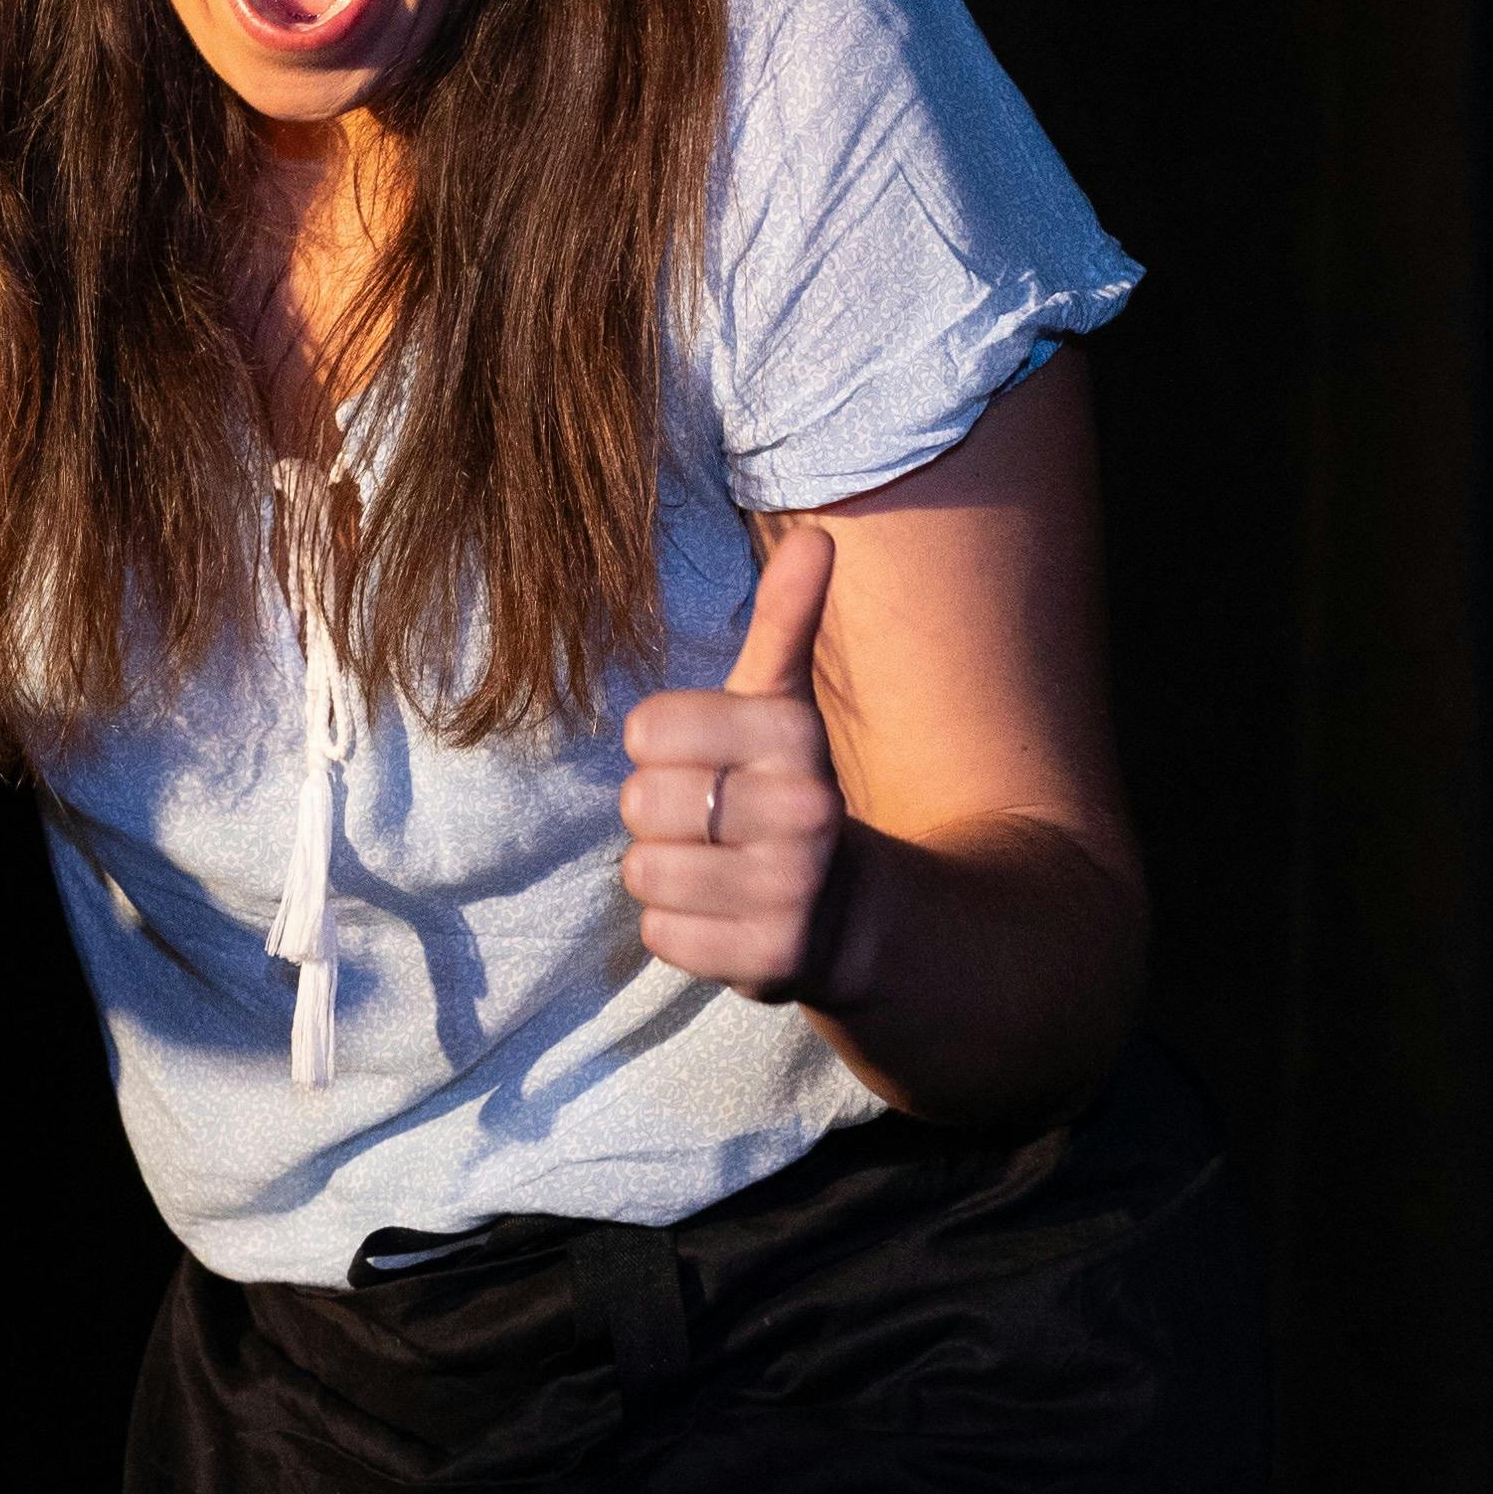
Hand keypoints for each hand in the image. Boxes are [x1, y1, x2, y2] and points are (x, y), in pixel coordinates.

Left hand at [618, 519, 850, 1001]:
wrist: (852, 909)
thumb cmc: (787, 790)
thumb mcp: (786, 705)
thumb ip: (788, 621)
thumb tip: (817, 535)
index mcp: (791, 735)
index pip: (647, 730)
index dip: (658, 749)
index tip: (702, 760)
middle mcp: (801, 810)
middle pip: (640, 804)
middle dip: (659, 816)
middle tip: (710, 823)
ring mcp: (789, 888)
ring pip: (644, 871)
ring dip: (664, 873)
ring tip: (715, 869)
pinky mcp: (772, 958)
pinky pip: (662, 933)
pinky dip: (678, 928)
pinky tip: (720, 915)